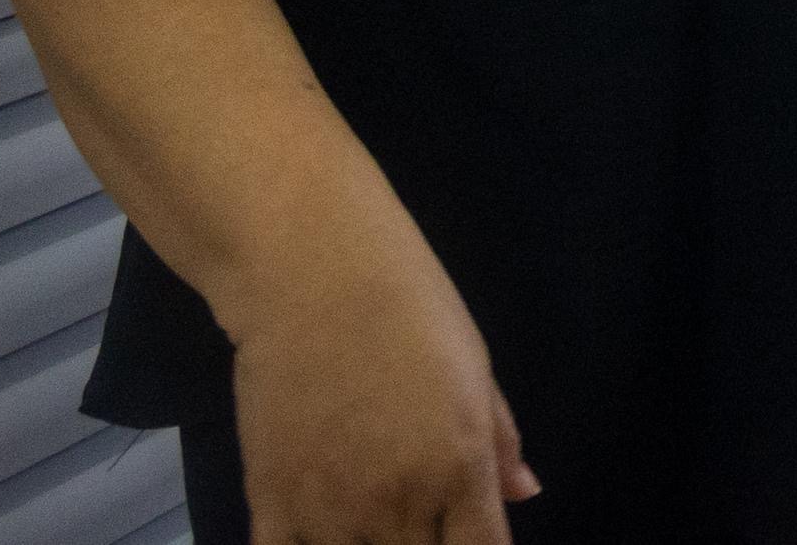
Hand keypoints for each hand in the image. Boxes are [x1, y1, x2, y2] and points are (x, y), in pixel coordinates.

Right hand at [226, 222, 535, 542]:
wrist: (315, 278)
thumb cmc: (412, 309)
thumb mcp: (477, 370)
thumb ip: (499, 443)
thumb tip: (525, 493)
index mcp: (461, 471)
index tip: (463, 537)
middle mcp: (400, 504)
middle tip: (417, 520)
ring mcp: (332, 510)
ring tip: (369, 521)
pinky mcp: (271, 504)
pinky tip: (317, 530)